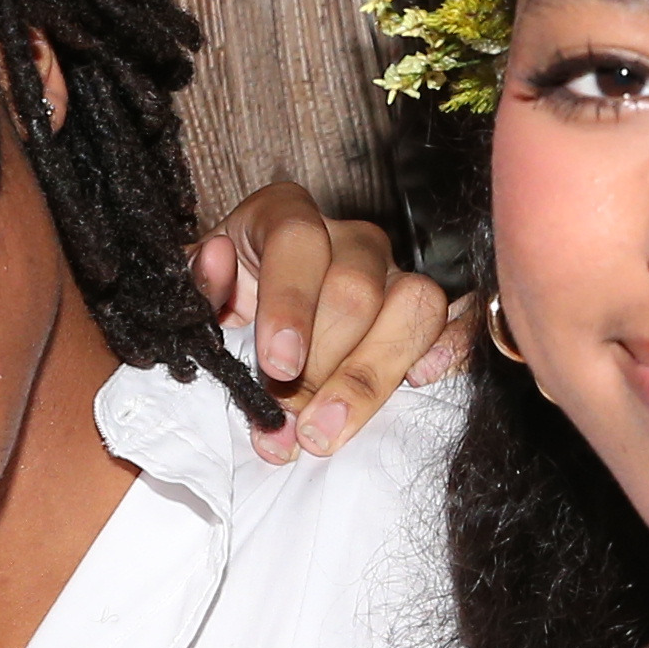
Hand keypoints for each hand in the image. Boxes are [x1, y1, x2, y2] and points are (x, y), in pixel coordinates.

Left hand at [195, 184, 461, 461]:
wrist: (254, 318)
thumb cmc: (224, 302)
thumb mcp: (193, 292)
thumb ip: (194, 283)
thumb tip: (215, 260)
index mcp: (285, 216)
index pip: (298, 241)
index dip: (290, 302)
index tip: (278, 364)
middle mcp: (348, 237)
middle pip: (355, 290)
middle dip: (321, 368)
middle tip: (293, 422)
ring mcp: (393, 271)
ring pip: (412, 305)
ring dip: (370, 378)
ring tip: (328, 431)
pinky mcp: (424, 308)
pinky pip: (455, 319)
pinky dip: (448, 348)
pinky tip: (420, 382)